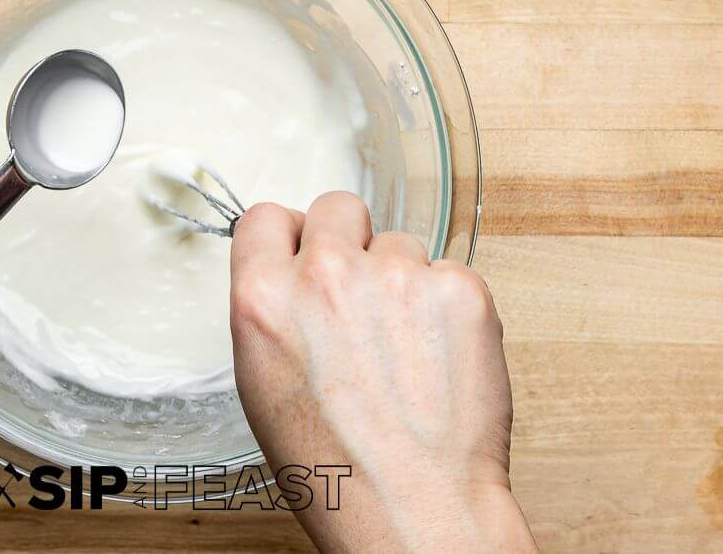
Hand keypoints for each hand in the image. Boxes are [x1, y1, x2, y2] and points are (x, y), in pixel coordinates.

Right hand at [230, 194, 536, 553]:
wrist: (416, 514)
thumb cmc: (338, 472)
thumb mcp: (264, 384)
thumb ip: (275, 311)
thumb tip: (293, 271)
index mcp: (264, 299)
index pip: (267, 216)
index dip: (291, 236)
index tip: (306, 252)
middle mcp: (326, 275)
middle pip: (338, 207)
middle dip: (350, 242)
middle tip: (364, 296)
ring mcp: (397, 276)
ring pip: (400, 244)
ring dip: (402, 283)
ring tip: (406, 352)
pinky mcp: (458, 290)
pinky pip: (449, 273)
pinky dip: (447, 309)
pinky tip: (440, 359)